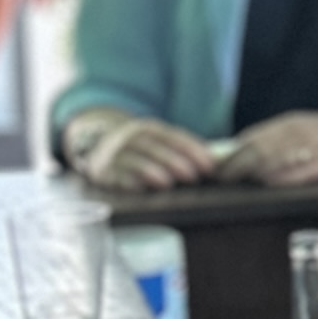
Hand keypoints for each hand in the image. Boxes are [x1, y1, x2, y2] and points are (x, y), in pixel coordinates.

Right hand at [76, 114, 219, 193]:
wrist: (97, 147)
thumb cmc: (142, 152)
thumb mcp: (159, 144)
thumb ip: (185, 152)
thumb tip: (220, 163)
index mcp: (149, 129)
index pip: (172, 136)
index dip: (191, 149)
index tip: (209, 165)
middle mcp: (129, 138)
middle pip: (152, 147)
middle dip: (173, 161)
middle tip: (192, 175)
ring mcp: (114, 153)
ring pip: (131, 160)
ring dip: (149, 171)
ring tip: (166, 183)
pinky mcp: (102, 171)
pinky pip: (113, 175)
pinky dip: (125, 181)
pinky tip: (138, 189)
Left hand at [214, 109, 317, 187]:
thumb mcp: (298, 124)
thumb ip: (271, 135)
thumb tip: (237, 148)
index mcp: (288, 123)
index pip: (249, 139)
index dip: (230, 155)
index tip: (217, 166)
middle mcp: (296, 135)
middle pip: (255, 153)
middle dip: (236, 168)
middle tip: (225, 179)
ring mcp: (310, 152)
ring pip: (270, 167)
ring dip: (253, 177)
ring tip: (245, 183)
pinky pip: (292, 179)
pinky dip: (275, 183)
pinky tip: (270, 185)